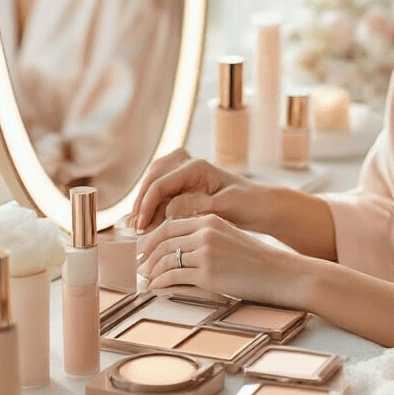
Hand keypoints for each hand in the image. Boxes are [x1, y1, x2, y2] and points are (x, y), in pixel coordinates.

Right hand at [130, 150, 265, 233]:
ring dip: (143, 206)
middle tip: (134, 229)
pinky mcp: (183, 186)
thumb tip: (168, 208)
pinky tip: (145, 225)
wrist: (259, 206)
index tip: (140, 226)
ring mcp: (183, 174)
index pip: (160, 183)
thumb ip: (196, 205)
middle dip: (140, 204)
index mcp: (196, 167)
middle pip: (151, 180)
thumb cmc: (247, 203)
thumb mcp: (224, 205)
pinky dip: (152, 209)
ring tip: (135, 229)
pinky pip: (161, 194)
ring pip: (152, 185)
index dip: (146, 205)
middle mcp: (186, 165)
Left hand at [136, 214, 298, 303]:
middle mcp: (205, 232)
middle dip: (145, 255)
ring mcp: (206, 252)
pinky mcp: (208, 274)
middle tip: (137, 266)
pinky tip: (155, 288)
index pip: (169, 225)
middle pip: (162, 240)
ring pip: (165, 259)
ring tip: (145, 279)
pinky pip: (174, 277)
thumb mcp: (229, 239)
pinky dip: (160, 283)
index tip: (142, 251)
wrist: (281, 274)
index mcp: (210, 219)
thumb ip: (205, 239)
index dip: (151, 239)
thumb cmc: (257, 261)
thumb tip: (178, 251)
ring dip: (151, 270)